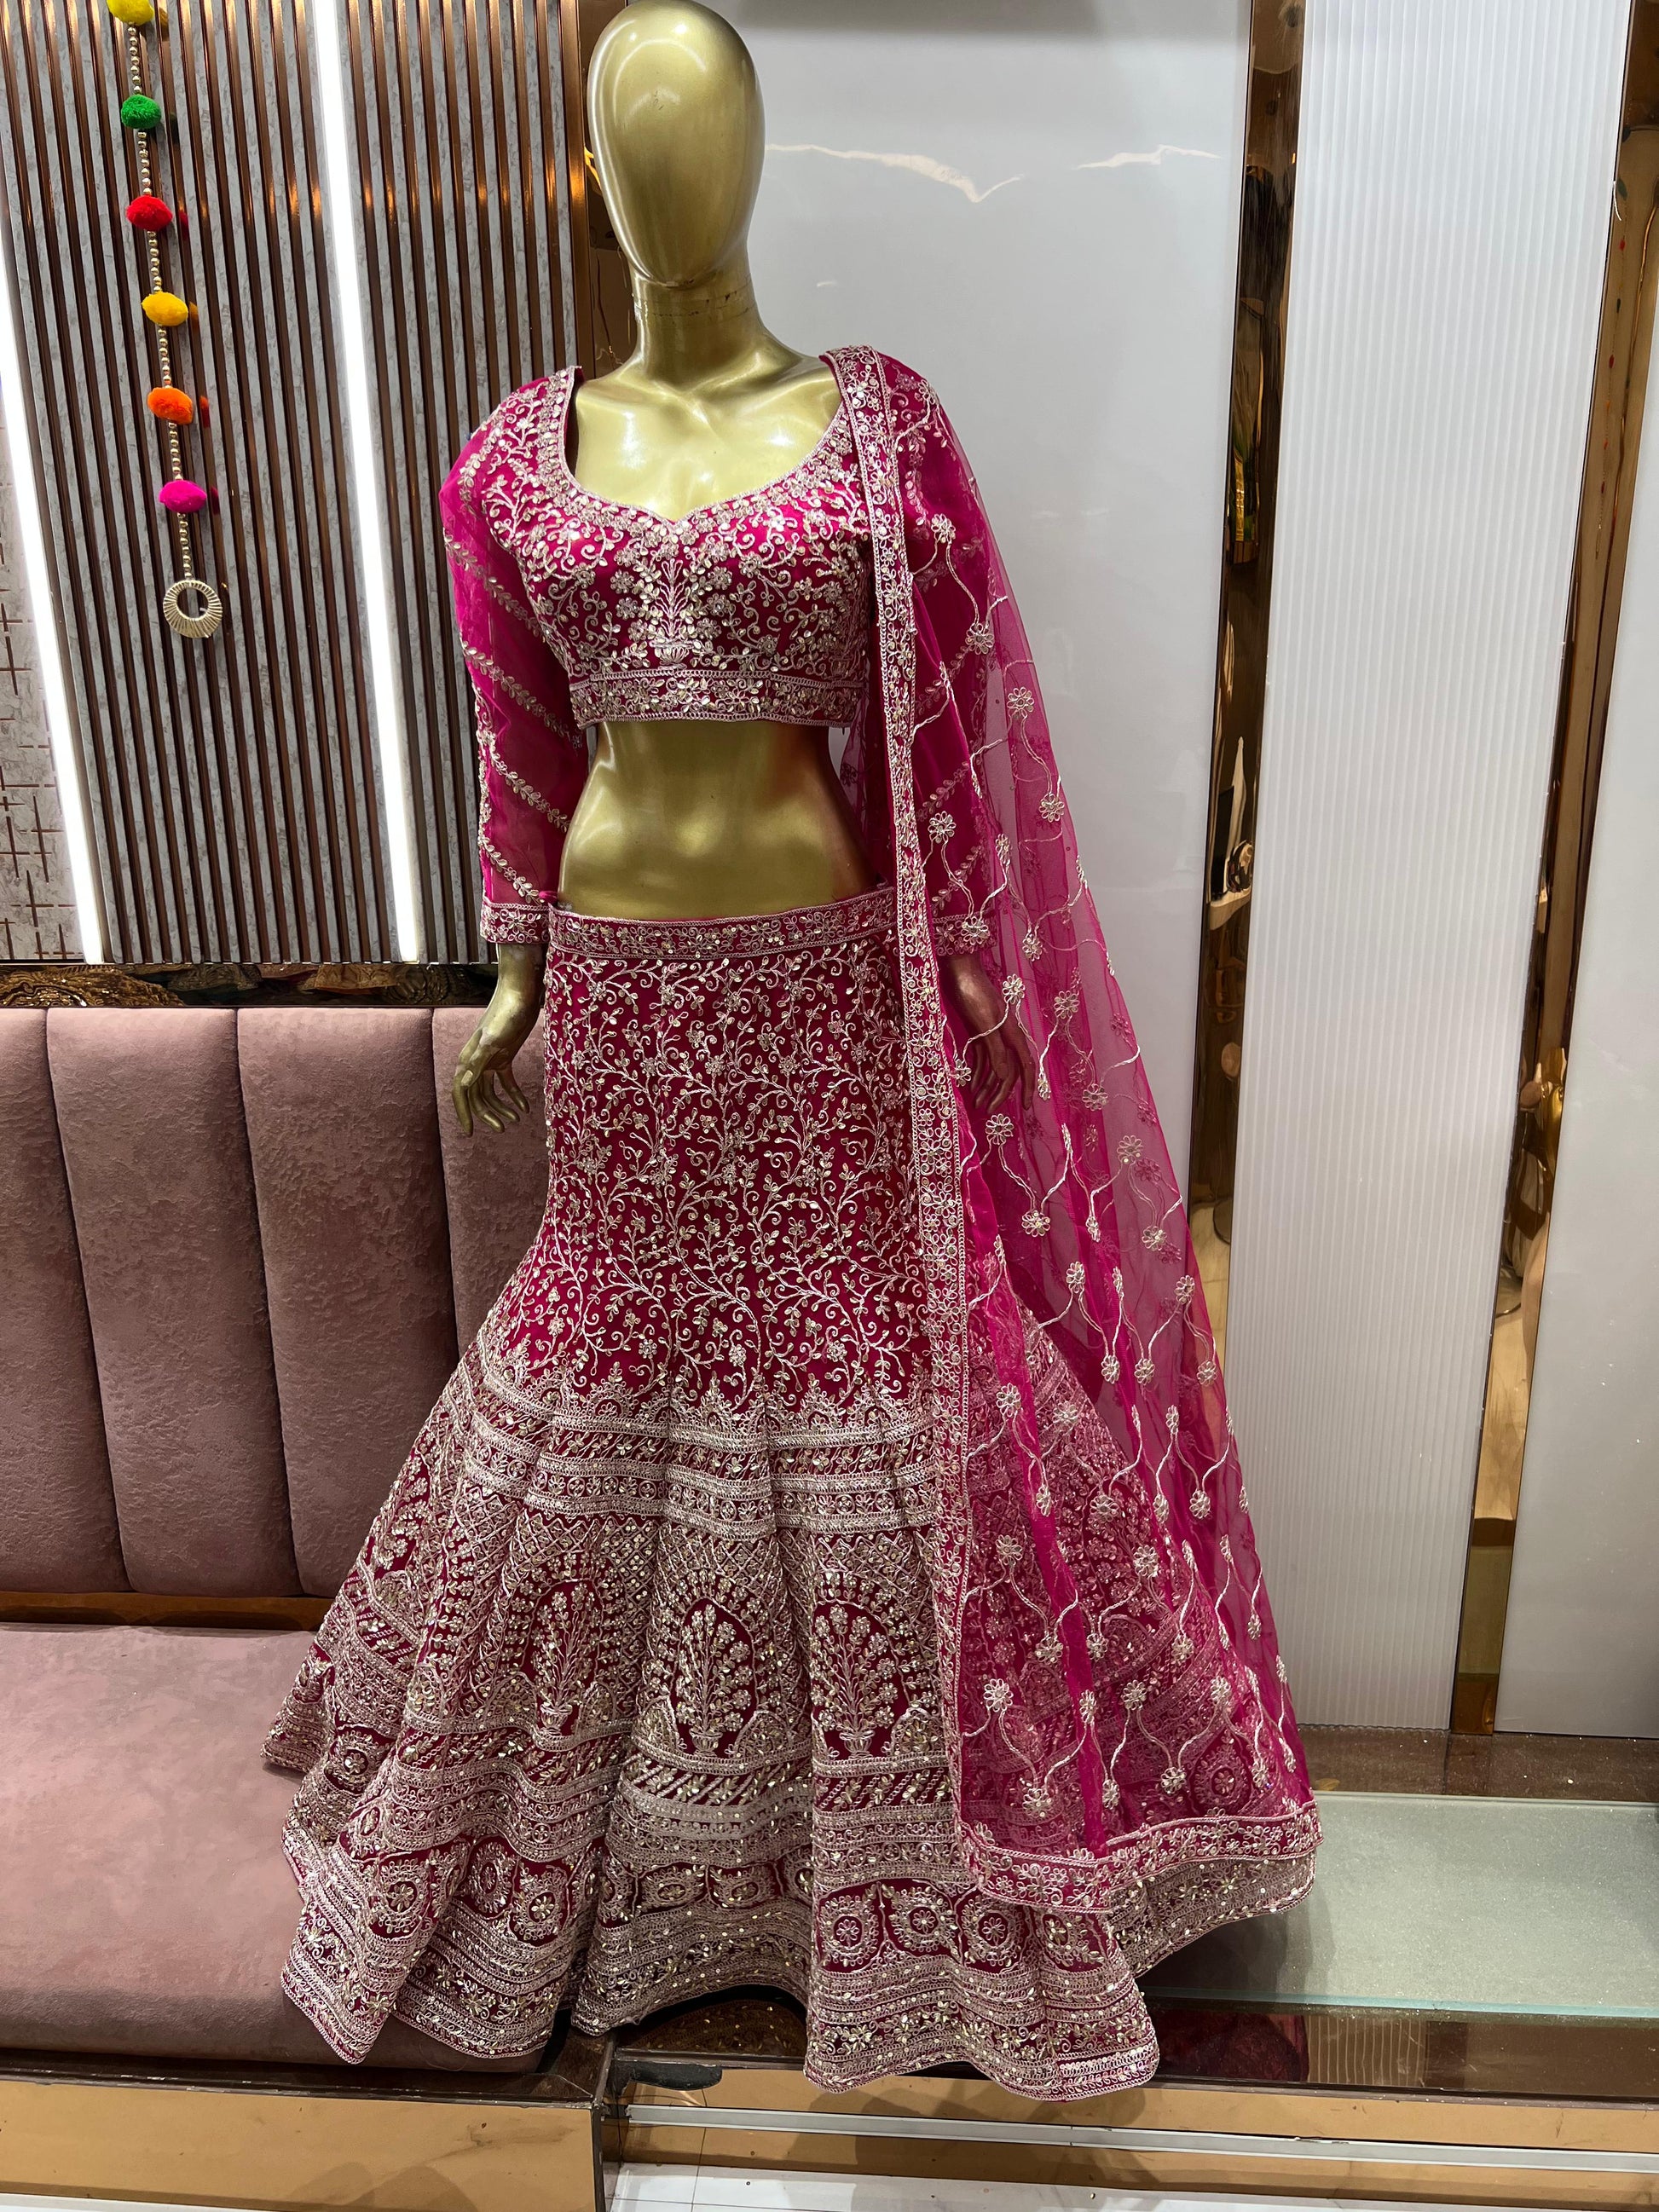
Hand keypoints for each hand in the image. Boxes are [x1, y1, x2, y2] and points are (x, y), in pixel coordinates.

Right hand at [453, 945, 543, 1135]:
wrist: (520, 992)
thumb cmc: (506, 1013)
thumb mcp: (494, 1039)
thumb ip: (478, 1061)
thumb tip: (465, 1083)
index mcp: (468, 1059)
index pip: (461, 1092)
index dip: (464, 1113)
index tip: (471, 1133)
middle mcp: (476, 1061)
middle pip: (477, 1096)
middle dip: (487, 1114)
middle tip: (502, 1129)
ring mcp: (490, 1059)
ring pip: (491, 1091)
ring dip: (502, 1107)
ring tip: (517, 1120)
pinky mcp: (505, 1056)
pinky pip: (506, 1082)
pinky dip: (515, 1095)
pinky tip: (526, 1107)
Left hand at [941, 952, 1034, 1112]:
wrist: (958, 969)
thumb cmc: (972, 993)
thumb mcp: (984, 1023)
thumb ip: (996, 1050)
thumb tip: (1006, 1078)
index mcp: (1012, 1034)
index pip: (1025, 1067)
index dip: (1027, 1088)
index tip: (1026, 1108)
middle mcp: (1005, 1036)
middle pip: (1008, 1071)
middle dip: (1000, 1093)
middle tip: (988, 1111)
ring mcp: (991, 1034)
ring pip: (993, 1067)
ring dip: (986, 1086)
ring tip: (976, 1104)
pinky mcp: (977, 1031)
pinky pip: (981, 1058)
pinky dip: (977, 1072)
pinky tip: (970, 1085)